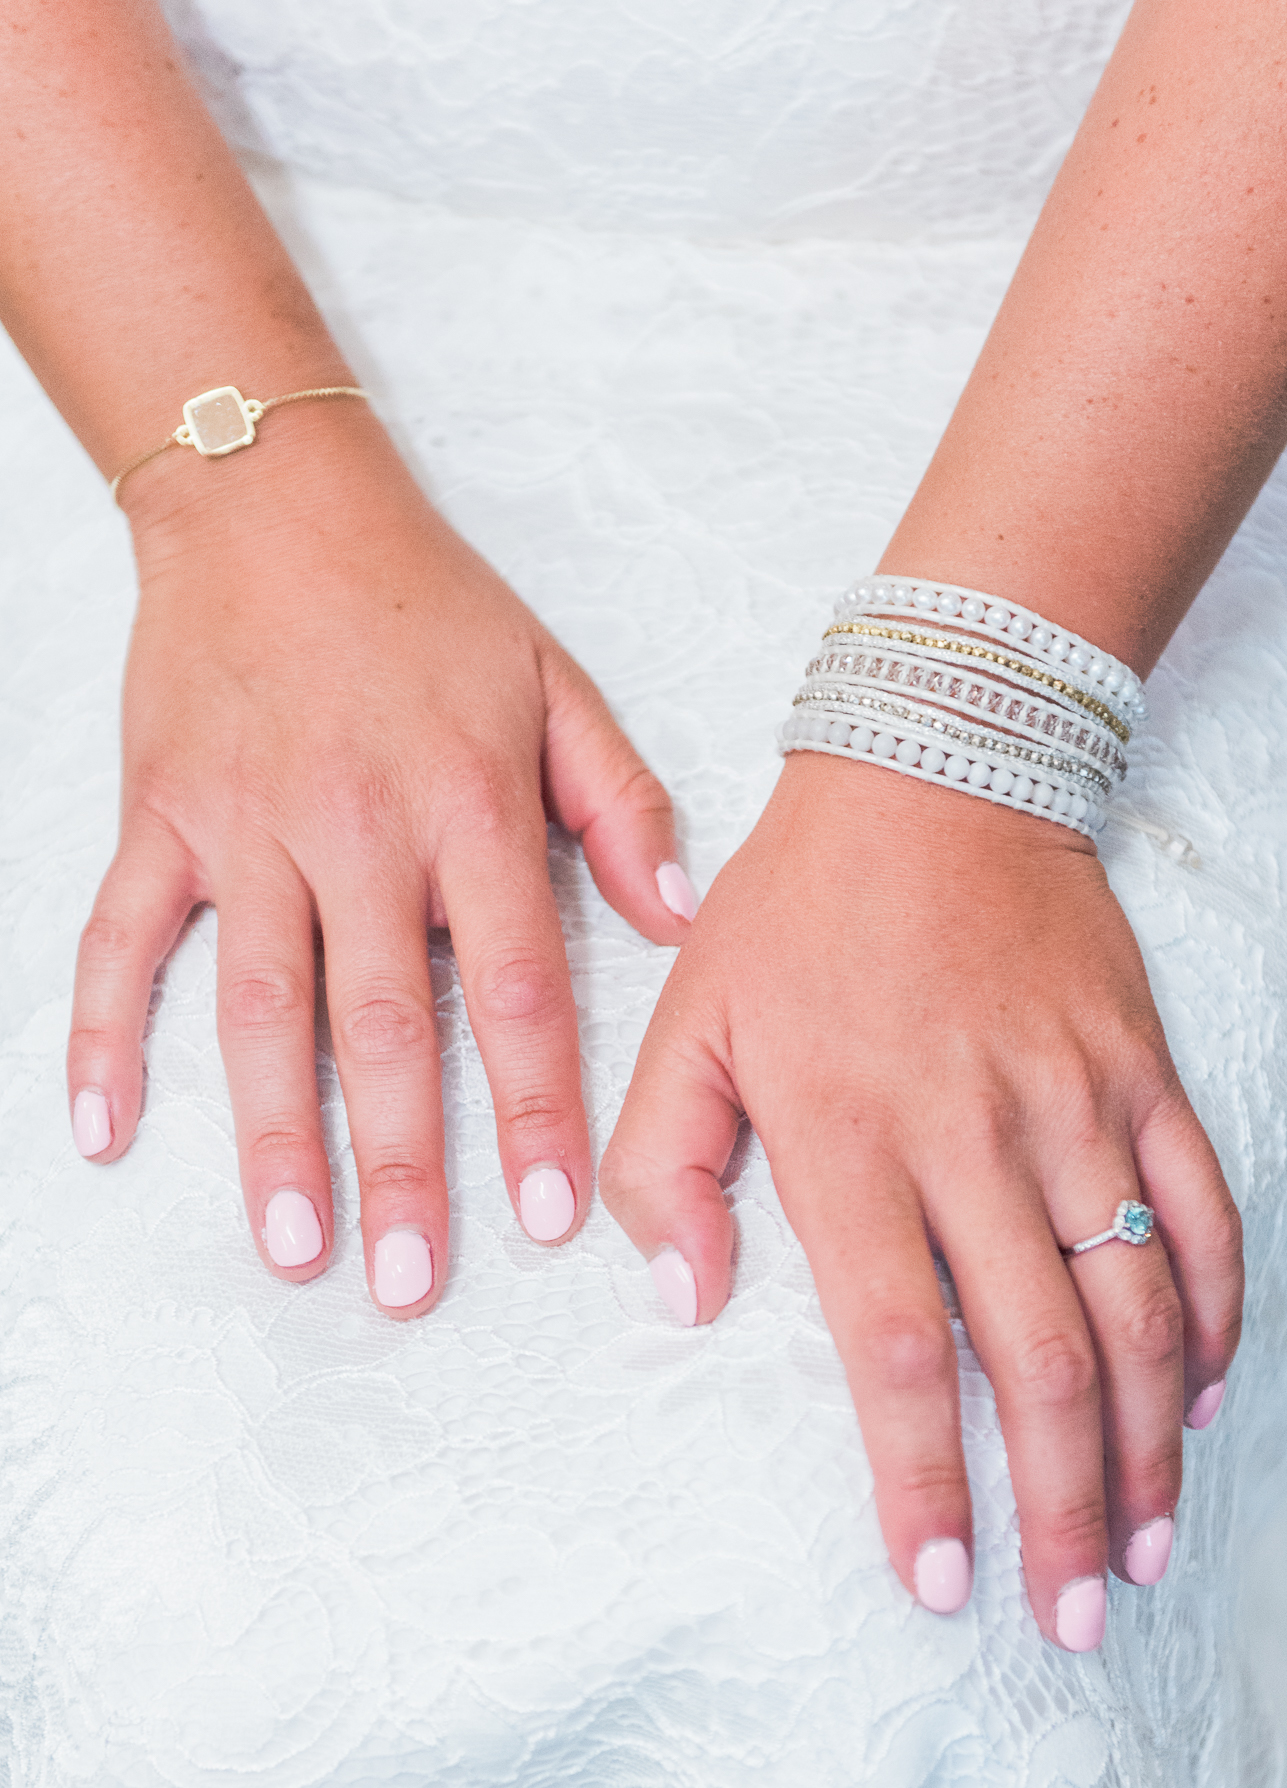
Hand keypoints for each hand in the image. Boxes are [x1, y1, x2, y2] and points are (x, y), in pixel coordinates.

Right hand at [67, 415, 693, 1313]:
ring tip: (292, 1245)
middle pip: (384, 1024)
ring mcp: (247, 827)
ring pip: (260, 1005)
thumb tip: (679, 921)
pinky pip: (121, 937)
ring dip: (272, 1134)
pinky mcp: (162, 815)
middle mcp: (357, 828)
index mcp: (468, 804)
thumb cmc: (429, 602)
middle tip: (413, 1282)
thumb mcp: (557, 682)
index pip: (515, 986)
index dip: (533, 1107)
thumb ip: (624, 805)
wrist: (273, 500)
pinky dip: (102, 1032)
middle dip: (402, 1163)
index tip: (550, 1216)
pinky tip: (104, 1130)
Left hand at [600, 752, 1241, 1644]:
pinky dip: (1209, 1314)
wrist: (933, 770)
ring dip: (1144, 1444)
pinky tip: (1197, 1399)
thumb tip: (678, 1301)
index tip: (942, 1580)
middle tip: (1067, 1613)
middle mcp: (974, 1138)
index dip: (925, 1478)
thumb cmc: (792, 913)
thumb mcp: (684, 1023)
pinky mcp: (1141, 1077)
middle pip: (1038, 1360)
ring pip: (1132, 1308)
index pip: (901, 1348)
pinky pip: (1199, 1213)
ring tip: (1141, 1548)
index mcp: (850, 1139)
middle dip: (1058, 1506)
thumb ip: (657, 1167)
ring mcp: (1074, 1108)